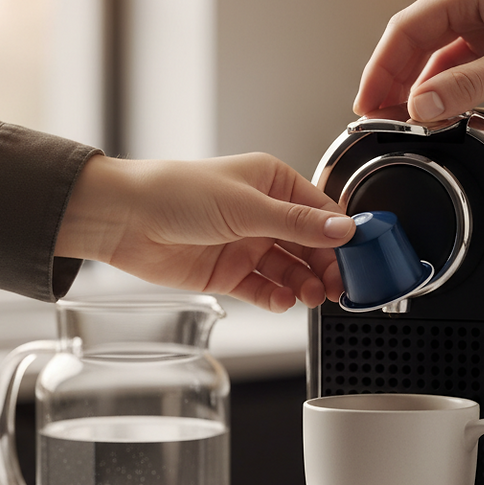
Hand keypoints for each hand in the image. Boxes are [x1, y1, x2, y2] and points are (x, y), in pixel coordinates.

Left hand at [56, 153, 354, 311]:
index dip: (340, 237)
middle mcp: (262, 214)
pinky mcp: (229, 272)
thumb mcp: (246, 206)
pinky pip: (263, 288)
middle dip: (325, 267)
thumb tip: (343, 230)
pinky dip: (276, 297)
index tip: (358, 258)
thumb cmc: (176, 193)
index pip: (320, 212)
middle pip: (308, 245)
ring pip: (289, 270)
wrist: (125, 219)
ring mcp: (246, 244)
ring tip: (311, 296)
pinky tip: (282, 301)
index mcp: (272, 183)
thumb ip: (297, 224)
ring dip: (303, 284)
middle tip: (338, 287)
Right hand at [353, 0, 483, 121]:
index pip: (405, 30)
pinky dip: (443, 86)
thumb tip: (419, 106)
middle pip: (413, 42)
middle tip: (378, 118)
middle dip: (392, 81)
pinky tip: (438, 109)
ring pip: (433, 55)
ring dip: (417, 87)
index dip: (379, 69)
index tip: (366, 103)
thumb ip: (465, 87)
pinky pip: (456, 62)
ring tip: (403, 120)